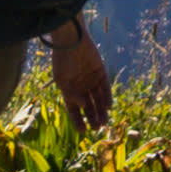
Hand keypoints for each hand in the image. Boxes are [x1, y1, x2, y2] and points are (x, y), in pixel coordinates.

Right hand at [50, 14, 114, 131]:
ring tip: (105, 122)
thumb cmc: (62, 59)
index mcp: (69, 89)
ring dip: (101, 111)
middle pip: (89, 106)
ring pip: (98, 99)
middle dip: (93, 117)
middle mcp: (81, 86)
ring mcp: (91, 80)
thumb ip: (72, 94)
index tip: (82, 132)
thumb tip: (83, 106)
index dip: (78, 120)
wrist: (71, 39)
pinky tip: (108, 106)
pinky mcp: (101, 72)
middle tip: (97, 128)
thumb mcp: (62, 80)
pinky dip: (107, 97)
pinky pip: (106, 88)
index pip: (74, 109)